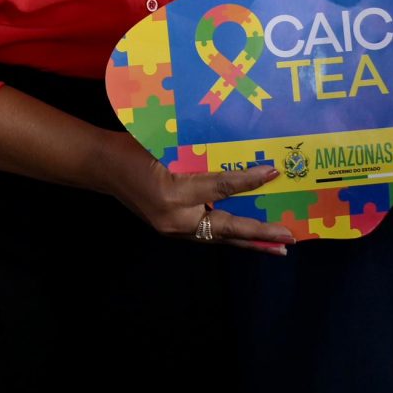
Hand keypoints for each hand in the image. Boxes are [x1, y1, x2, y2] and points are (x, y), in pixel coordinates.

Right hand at [106, 139, 293, 254]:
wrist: (103, 166)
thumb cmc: (133, 146)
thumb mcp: (167, 144)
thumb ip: (200, 156)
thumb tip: (238, 156)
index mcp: (173, 192)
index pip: (220, 187)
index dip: (249, 180)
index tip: (273, 172)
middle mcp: (174, 218)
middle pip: (226, 228)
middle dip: (260, 234)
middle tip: (289, 238)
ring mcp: (172, 229)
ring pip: (220, 237)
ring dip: (250, 242)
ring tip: (279, 248)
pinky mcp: (172, 230)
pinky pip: (208, 234)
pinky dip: (231, 236)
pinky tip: (249, 238)